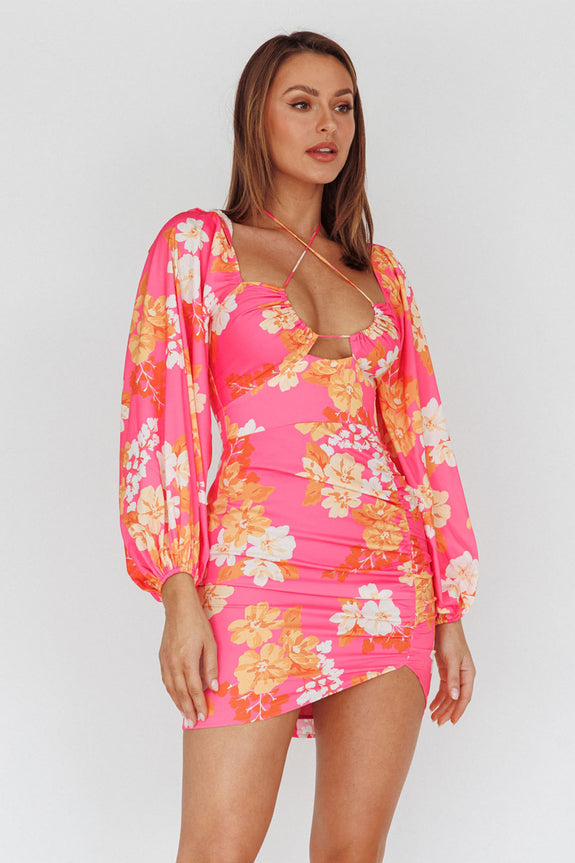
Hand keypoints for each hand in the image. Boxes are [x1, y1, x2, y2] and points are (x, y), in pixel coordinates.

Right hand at [159, 572, 218, 725]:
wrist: (178, 607)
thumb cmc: (197, 623)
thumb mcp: (210, 643)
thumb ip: (211, 666)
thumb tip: (213, 687)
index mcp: (188, 660)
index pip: (194, 689)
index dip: (199, 704)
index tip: (204, 716)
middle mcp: (174, 663)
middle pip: (181, 693)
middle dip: (188, 709)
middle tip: (194, 723)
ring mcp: (166, 661)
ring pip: (171, 688)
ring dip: (178, 704)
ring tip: (185, 716)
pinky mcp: (162, 658)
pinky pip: (166, 680)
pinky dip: (171, 692)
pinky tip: (176, 697)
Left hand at [429, 619, 474, 725]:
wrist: (443, 623)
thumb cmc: (450, 638)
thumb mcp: (452, 659)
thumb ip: (453, 678)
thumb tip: (455, 697)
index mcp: (468, 673)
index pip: (465, 697)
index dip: (458, 710)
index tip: (451, 721)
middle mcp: (462, 674)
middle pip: (456, 698)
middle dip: (448, 711)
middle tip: (438, 722)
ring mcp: (454, 672)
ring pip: (449, 694)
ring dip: (442, 705)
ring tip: (434, 717)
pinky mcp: (445, 668)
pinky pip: (443, 687)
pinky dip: (438, 696)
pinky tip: (432, 704)